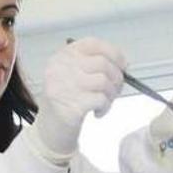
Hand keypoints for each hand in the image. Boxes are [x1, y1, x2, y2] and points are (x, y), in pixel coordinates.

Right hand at [27, 38, 126, 161]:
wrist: (50, 128)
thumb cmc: (66, 99)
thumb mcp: (74, 75)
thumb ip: (93, 65)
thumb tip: (122, 64)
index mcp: (63, 56)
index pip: (93, 44)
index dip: (113, 52)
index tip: (122, 64)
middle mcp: (61, 68)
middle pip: (102, 63)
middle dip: (116, 77)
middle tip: (116, 89)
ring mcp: (65, 86)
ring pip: (104, 82)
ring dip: (112, 94)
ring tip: (105, 102)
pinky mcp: (73, 105)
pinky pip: (101, 100)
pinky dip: (105, 107)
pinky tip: (98, 111)